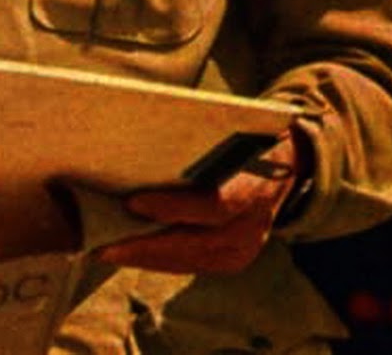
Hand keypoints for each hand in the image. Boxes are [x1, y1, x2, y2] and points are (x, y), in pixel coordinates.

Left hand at [97, 130, 308, 274]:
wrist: (287, 161)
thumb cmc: (245, 136)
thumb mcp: (229, 127)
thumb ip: (192, 134)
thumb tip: (132, 128)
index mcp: (255, 186)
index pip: (214, 205)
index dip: (173, 207)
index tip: (133, 203)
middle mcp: (253, 224)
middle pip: (196, 243)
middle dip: (146, 246)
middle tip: (104, 246)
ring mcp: (245, 246)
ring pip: (190, 259)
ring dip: (146, 258)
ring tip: (108, 252)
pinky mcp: (233, 258)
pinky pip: (191, 264)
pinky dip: (159, 260)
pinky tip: (131, 253)